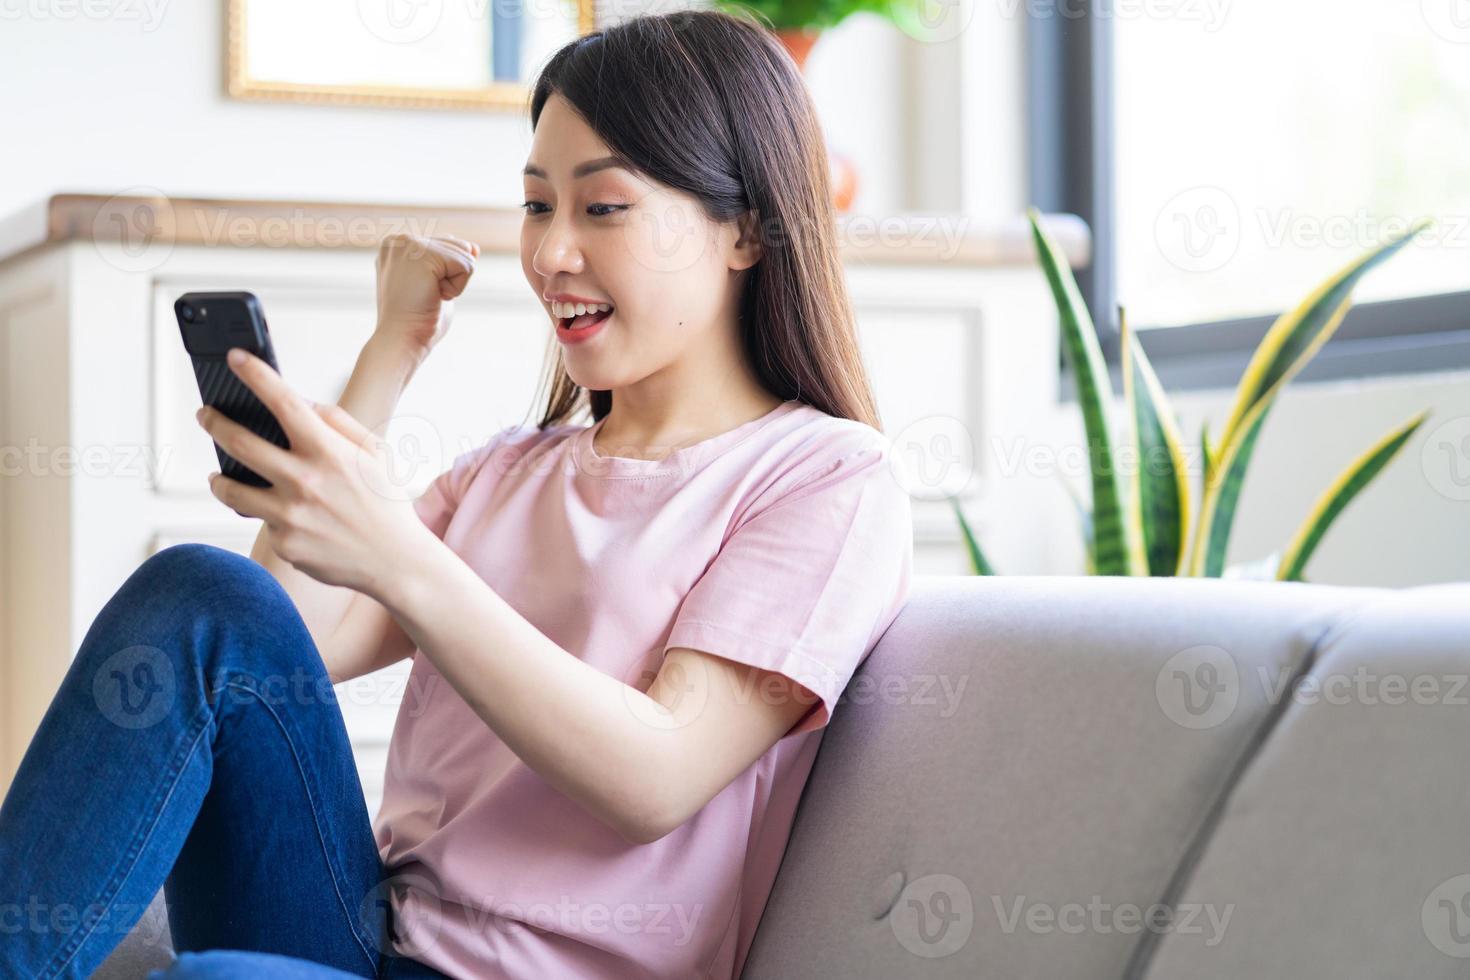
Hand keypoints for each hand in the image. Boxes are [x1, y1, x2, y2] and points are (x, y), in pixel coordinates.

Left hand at [196, 347, 435, 597]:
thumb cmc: (386, 503)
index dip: (256, 375)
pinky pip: (263, 521)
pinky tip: (285, 517)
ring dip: (219, 477)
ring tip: (219, 474)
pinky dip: (269, 515)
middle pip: (240, 443)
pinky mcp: (284, 543)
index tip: (236, 358)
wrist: (395, 561)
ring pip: (232, 488)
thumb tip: (302, 404)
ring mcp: (291, 515)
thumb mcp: (375, 454)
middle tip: (205, 415)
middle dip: (214, 422)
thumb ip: (339, 423)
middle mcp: (305, 481)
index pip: (284, 402)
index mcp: (329, 452)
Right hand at [373, 232, 479, 354]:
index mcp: (399, 247)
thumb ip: (451, 264)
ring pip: (465, 254)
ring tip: (427, 296)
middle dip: (452, 277)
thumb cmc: (417, 322)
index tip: (421, 293)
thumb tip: (474, 247)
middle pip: (459, 246)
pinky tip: (432, 296)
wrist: (400, 340)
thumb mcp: (437, 286)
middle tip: (425, 296)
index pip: (448, 246)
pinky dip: (457, 288)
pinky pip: (466, 266)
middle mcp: (400, 240)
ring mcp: (408, 243)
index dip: (446, 277)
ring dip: (455, 284)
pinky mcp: (422, 252)